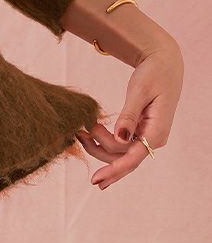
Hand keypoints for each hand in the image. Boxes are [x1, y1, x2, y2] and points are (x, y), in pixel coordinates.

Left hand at [75, 34, 183, 188]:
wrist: (164, 62)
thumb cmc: (153, 74)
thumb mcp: (139, 91)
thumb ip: (129, 115)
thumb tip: (120, 139)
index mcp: (157, 132)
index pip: (132, 158)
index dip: (113, 170)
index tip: (95, 180)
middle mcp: (154, 139)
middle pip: (123, 157)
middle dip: (98, 150)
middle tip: (78, 133)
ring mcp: (148, 136)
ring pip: (121, 152)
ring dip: (99, 146)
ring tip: (81, 131)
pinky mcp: (142, 131)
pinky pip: (123, 144)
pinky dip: (106, 141)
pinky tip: (92, 136)